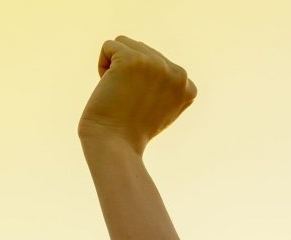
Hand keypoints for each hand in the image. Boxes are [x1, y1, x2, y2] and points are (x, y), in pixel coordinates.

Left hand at [77, 35, 197, 153]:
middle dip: (127, 72)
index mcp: (189, 87)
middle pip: (141, 49)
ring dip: (115, 67)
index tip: (143, 106)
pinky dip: (102, 66)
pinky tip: (109, 87)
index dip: (142, 82)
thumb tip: (158, 63)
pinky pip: (108, 46)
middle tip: (129, 101)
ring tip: (120, 93)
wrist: (116, 145)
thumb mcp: (161, 107)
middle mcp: (178, 73)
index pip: (157, 62)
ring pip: (125, 44)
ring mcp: (157, 65)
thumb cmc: (132, 131)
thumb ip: (165, 85)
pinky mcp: (132, 59)